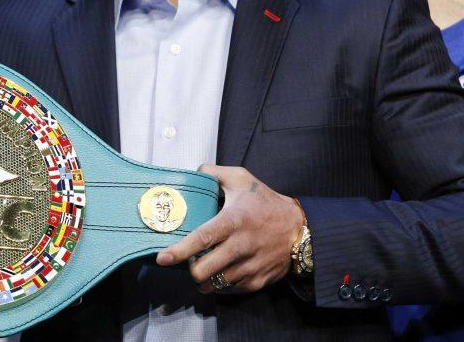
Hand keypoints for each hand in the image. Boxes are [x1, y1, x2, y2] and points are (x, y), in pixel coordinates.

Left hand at [155, 164, 303, 293]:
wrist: (300, 228)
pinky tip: (219, 272)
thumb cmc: (265, 202)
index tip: (163, 259)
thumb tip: (192, 173)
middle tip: (188, 261)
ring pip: (215, 284)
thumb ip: (214, 173)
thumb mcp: (242, 178)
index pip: (202, 239)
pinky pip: (230, 290)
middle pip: (204, 270)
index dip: (180, 251)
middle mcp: (241, 246)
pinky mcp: (258, 280)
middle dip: (190, 269)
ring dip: (203, 279)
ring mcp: (251, 266)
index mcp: (233, 221)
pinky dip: (220, 285)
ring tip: (202, 268)